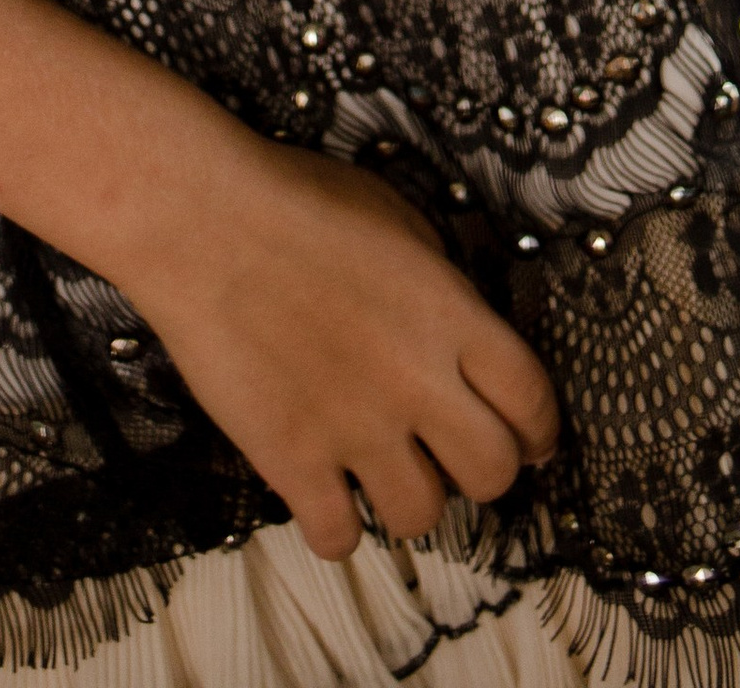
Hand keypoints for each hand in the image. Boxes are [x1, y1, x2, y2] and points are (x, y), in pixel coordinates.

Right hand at [120, 140, 558, 559]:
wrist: (201, 220)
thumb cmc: (294, 201)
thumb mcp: (397, 217)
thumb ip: (441, 284)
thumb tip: (460, 331)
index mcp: (452, 314)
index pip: (533, 400)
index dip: (539, 429)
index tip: (529, 438)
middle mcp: (416, 380)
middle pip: (493, 472)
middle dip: (484, 469)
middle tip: (455, 454)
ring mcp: (355, 427)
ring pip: (422, 516)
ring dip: (411, 498)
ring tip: (385, 470)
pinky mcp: (292, 460)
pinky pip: (340, 537)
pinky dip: (338, 526)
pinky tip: (327, 493)